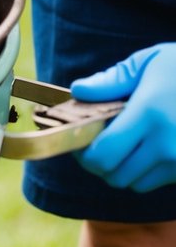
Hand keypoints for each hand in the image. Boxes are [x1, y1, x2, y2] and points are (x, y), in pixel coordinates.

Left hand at [71, 44, 175, 192]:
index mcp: (150, 115)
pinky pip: (161, 182)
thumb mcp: (147, 62)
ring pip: (137, 184)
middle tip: (102, 143)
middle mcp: (169, 144)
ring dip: (127, 169)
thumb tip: (78, 91)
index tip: (82, 141)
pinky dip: (151, 171)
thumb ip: (112, 81)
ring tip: (131, 142)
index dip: (85, 154)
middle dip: (102, 163)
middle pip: (116, 176)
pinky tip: (155, 146)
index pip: (103, 155)